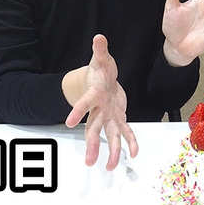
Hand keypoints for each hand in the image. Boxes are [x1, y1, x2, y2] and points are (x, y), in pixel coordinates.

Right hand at [64, 35, 138, 170]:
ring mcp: (108, 116)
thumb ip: (100, 50)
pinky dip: (130, 143)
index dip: (78, 111)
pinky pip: (125, 132)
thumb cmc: (100, 70)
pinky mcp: (118, 118)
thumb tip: (99, 37)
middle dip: (93, 144)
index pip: (86, 102)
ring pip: (109, 135)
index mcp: (94, 95)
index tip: (69, 122)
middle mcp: (99, 109)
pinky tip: (134, 154)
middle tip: (90, 161)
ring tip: (110, 167)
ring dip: (111, 151)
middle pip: (94, 128)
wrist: (100, 81)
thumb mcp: (101, 59)